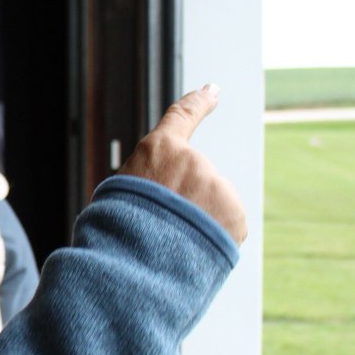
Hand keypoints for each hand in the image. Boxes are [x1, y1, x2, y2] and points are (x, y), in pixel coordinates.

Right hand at [117, 84, 246, 244]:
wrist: (139, 264)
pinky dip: (212, 239)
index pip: (182, 115)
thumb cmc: (119, 232)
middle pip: (193, 180)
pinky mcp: (236, 214)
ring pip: (211, 205)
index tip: (212, 90)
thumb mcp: (120, 196)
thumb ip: (150, 184)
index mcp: (157, 151)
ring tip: (173, 243)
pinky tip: (192, 251)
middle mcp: (192, 161)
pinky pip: (225, 226)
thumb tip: (174, 195)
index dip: (198, 102)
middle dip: (183, 203)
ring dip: (198, 223)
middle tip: (159, 226)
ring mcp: (217, 186)